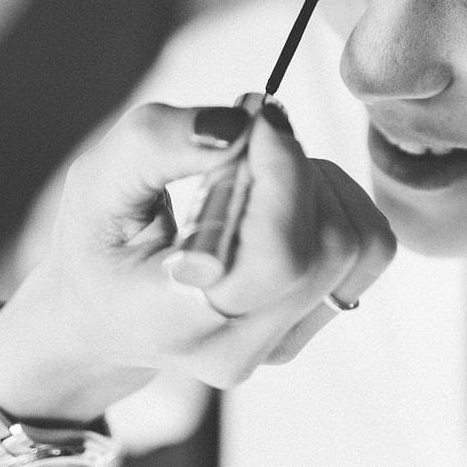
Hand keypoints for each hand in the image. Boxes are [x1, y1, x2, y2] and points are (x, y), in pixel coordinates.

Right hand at [0, 101, 395, 419]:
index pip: (274, 260)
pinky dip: (338, 205)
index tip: (257, 120)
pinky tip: (284, 202)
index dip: (283, 177)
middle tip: (245, 139)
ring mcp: (278, 345)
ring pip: (355, 243)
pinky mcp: (310, 325)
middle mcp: (235, 346)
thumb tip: (243, 126)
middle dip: (294, 169)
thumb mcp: (99, 181)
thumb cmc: (103, 245)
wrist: (107, 315)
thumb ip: (160, 142)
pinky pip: (368, 251)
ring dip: (316, 185)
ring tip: (254, 177)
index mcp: (174, 320)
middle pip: (325, 245)